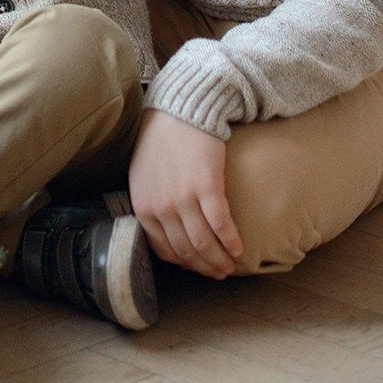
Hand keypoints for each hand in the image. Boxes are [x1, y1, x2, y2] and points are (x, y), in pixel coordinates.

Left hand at [128, 109, 243, 278]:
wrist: (180, 109)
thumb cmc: (161, 140)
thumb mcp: (143, 175)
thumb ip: (151, 202)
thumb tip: (165, 230)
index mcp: (143, 206)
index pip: (165, 250)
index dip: (185, 264)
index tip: (198, 267)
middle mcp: (162, 207)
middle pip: (187, 251)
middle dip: (205, 268)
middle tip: (219, 273)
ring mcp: (184, 199)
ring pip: (205, 244)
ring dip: (220, 260)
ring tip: (231, 265)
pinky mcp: (208, 187)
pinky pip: (222, 226)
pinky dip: (231, 242)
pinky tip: (239, 249)